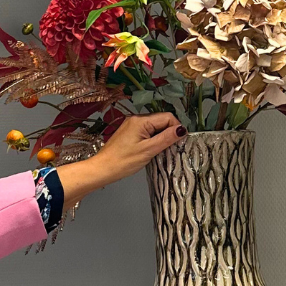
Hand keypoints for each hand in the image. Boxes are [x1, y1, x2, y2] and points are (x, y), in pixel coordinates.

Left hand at [56, 114, 185, 207]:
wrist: (102, 169)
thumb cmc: (124, 161)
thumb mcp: (148, 150)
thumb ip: (166, 138)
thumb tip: (183, 130)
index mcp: (141, 120)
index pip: (167, 117)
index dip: (176, 128)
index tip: (178, 143)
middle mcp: (137, 118)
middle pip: (162, 120)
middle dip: (169, 132)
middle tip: (171, 148)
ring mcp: (132, 125)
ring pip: (155, 126)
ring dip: (162, 136)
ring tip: (161, 150)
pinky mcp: (130, 132)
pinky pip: (147, 130)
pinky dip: (153, 138)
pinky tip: (152, 149)